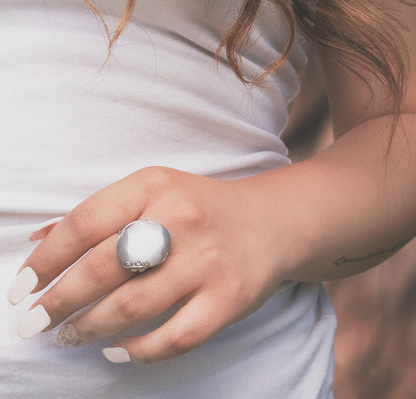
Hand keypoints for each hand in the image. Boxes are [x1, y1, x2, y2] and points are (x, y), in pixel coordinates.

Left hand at [7, 167, 284, 362]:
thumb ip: (100, 213)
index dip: (45, 261)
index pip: (84, 223)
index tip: (22, 287)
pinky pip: (174, 337)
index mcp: (155, 186)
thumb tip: (39, 240)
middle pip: (102, 268)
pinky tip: (116, 349)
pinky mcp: (230, 297)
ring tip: (68, 335)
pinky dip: (137, 350)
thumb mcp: (154, 192)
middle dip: (58, 302)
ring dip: (88, 327)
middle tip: (35, 321)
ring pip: (132, 306)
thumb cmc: (202, 208)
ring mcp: (208, 260)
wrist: (269, 222)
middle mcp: (180, 219)